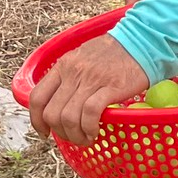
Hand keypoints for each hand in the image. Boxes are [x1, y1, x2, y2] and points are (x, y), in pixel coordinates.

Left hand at [27, 34, 147, 146]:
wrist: (140, 40)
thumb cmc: (113, 52)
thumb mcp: (82, 57)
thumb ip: (69, 77)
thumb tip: (60, 103)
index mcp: (63, 65)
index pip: (37, 97)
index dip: (36, 120)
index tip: (45, 132)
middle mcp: (72, 72)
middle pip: (52, 113)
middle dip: (60, 133)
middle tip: (73, 137)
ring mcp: (90, 80)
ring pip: (68, 118)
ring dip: (75, 135)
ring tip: (86, 137)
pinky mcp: (109, 87)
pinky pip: (90, 114)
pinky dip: (89, 129)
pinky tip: (95, 132)